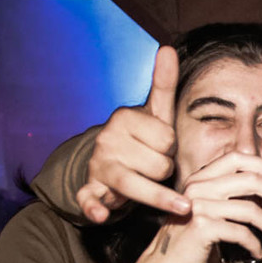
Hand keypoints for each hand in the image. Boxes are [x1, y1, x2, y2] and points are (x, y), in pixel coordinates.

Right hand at [77, 46, 189, 222]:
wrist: (114, 166)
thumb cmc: (142, 140)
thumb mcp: (155, 113)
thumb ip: (163, 84)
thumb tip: (168, 48)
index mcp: (124, 118)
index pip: (168, 140)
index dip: (171, 149)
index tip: (162, 146)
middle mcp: (107, 140)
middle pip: (159, 166)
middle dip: (164, 171)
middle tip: (155, 166)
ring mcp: (97, 165)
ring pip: (136, 185)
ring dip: (154, 194)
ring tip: (162, 194)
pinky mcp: (90, 189)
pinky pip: (90, 199)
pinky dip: (95, 208)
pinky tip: (101, 214)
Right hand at [140, 152, 261, 262]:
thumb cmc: (189, 240)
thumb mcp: (203, 209)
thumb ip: (224, 195)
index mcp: (199, 179)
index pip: (236, 157)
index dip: (261, 165)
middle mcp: (198, 188)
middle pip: (251, 180)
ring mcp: (199, 206)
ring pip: (251, 209)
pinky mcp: (203, 228)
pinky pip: (242, 232)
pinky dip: (255, 243)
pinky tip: (257, 251)